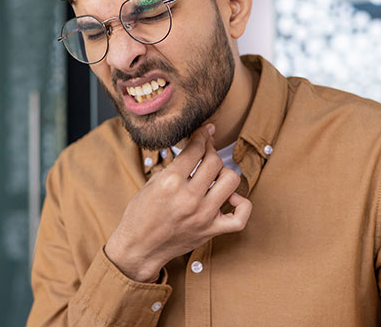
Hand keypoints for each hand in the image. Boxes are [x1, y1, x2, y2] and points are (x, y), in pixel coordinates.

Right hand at [104, 124, 252, 281]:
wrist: (139, 247)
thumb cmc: (140, 215)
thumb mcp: (152, 183)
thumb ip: (175, 167)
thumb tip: (194, 149)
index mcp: (170, 182)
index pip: (195, 149)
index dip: (202, 135)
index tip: (205, 131)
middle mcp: (189, 198)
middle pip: (214, 161)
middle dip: (211, 151)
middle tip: (206, 151)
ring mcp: (203, 215)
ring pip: (230, 181)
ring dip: (224, 173)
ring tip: (214, 174)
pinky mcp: (210, 231)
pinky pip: (240, 217)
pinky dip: (241, 205)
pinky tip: (231, 198)